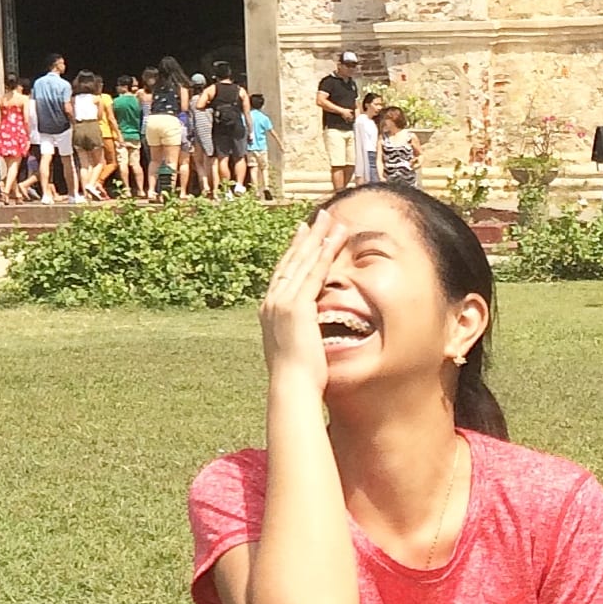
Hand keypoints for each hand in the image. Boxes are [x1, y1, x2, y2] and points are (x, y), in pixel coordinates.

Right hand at [259, 209, 344, 396]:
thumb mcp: (291, 346)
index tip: (303, 233)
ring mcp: (282, 302)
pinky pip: (314, 275)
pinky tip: (333, 241)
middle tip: (318, 217)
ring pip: (303, 262)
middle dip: (307, 237)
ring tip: (332, 220)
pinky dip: (323, 255)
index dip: (294, 251)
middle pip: (291, 261)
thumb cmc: (295, 375)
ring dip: (319, 239)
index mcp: (269, 310)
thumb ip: (295, 332)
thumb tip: (303, 333)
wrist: (291, 386)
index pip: (283, 273)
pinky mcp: (297, 307)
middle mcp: (272, 301)